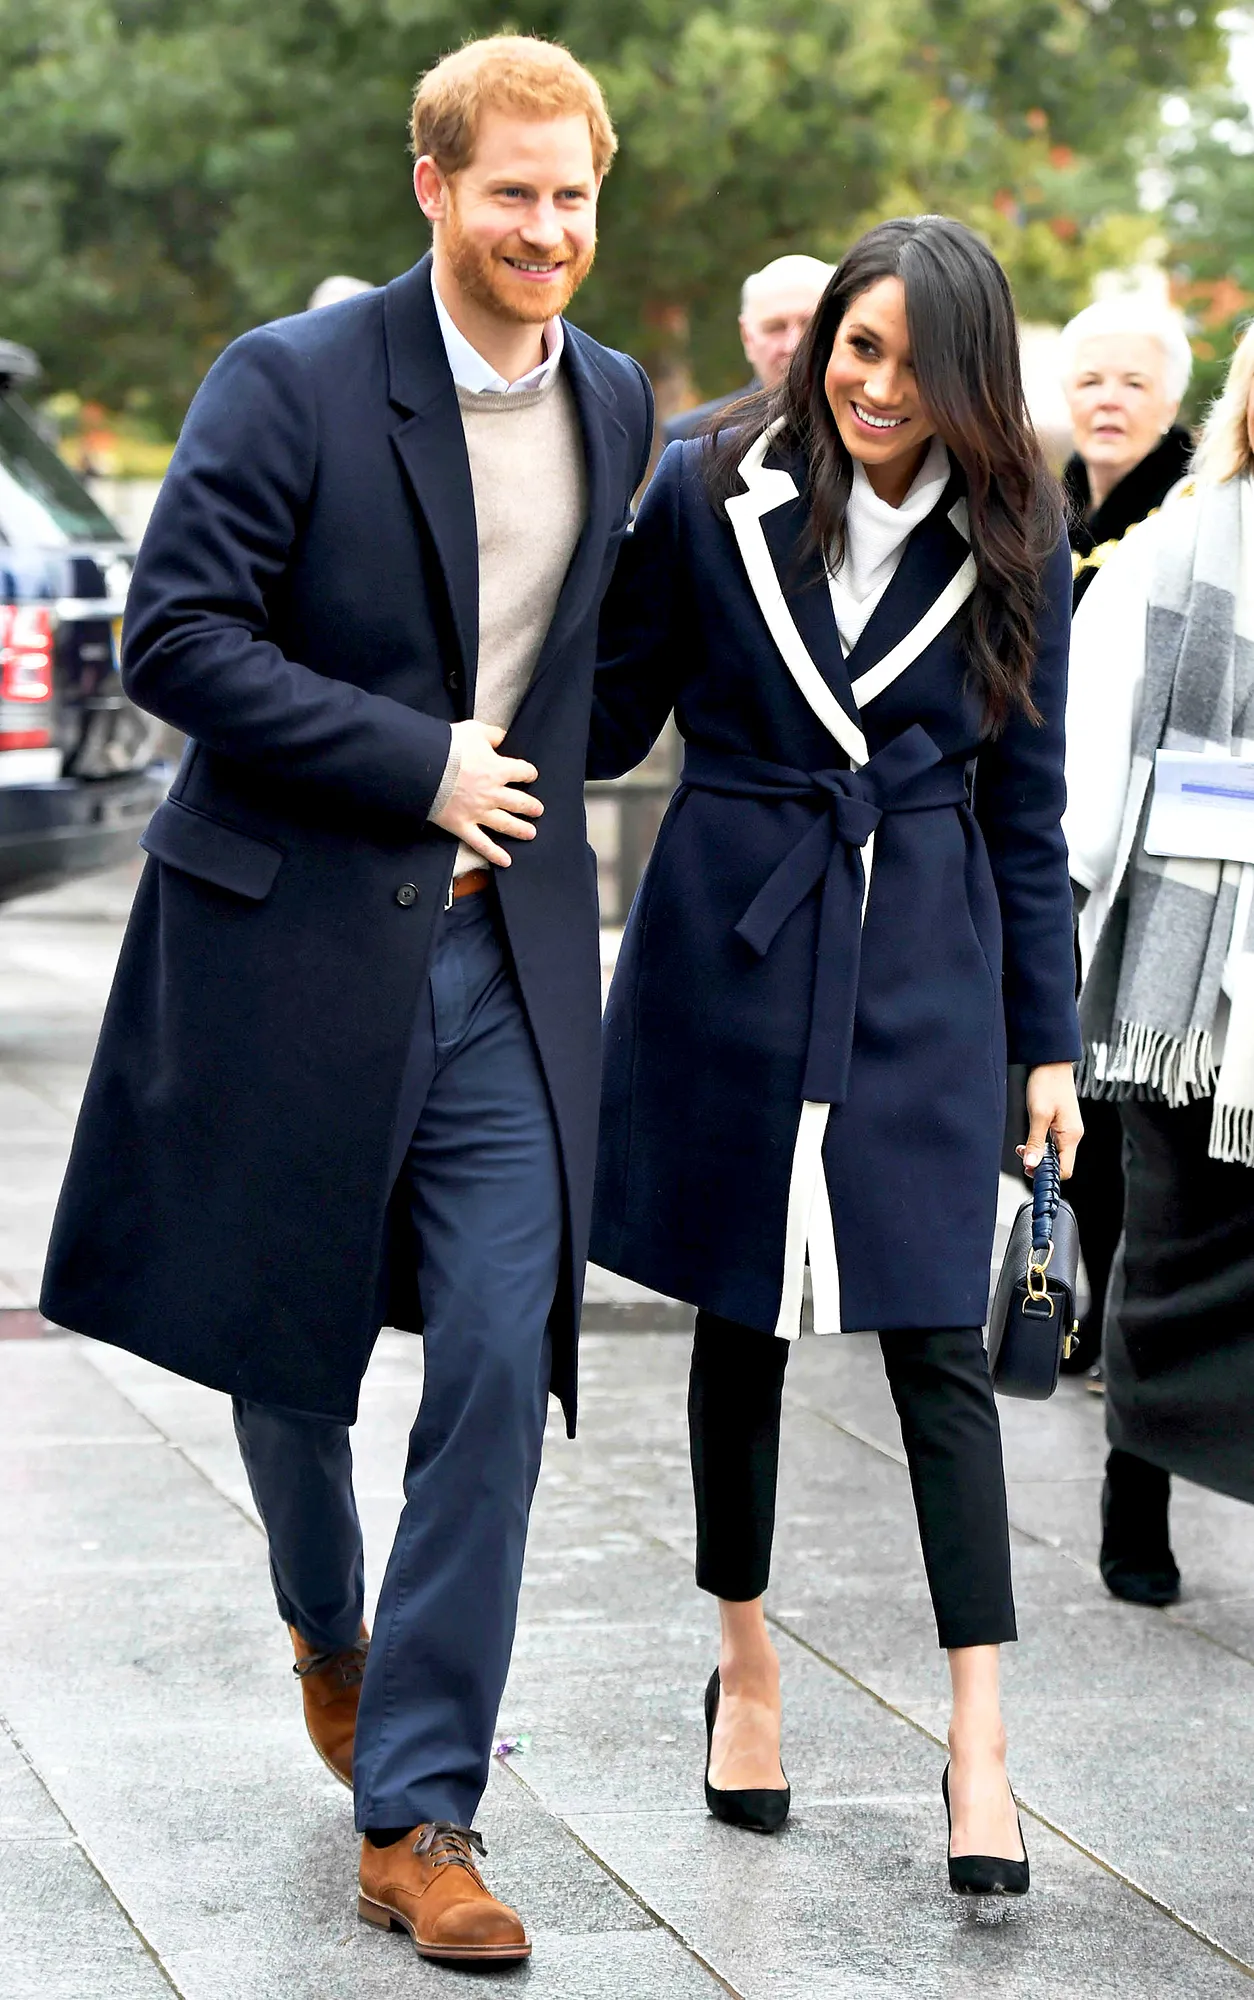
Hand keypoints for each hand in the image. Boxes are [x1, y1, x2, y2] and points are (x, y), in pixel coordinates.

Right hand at [432, 720, 542, 867]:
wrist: (423, 767)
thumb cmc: (447, 746)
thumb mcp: (473, 730)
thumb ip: (492, 735)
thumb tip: (502, 738)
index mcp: (498, 769)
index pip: (523, 772)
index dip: (528, 773)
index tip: (530, 775)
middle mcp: (493, 794)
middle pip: (519, 802)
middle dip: (531, 806)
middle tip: (538, 810)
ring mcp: (478, 812)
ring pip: (506, 824)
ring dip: (521, 829)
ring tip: (530, 833)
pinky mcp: (462, 825)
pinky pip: (481, 843)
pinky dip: (494, 854)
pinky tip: (506, 861)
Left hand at [1020, 1062, 1083, 1178]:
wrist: (1051, 1063)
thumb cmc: (1047, 1084)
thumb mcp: (1038, 1115)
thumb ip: (1035, 1142)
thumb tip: (1031, 1164)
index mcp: (1071, 1136)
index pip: (1064, 1170)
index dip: (1047, 1174)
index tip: (1029, 1170)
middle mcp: (1073, 1136)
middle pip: (1059, 1164)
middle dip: (1040, 1164)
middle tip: (1023, 1155)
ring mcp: (1068, 1130)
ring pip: (1055, 1155)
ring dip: (1038, 1155)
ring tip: (1023, 1147)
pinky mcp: (1062, 1125)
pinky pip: (1053, 1144)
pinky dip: (1040, 1146)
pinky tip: (1028, 1140)